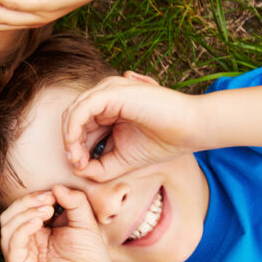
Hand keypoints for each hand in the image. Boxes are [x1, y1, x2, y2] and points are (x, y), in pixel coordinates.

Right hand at [0, 187, 117, 261]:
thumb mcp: (85, 222)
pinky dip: (22, 228)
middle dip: (26, 202)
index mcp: (36, 235)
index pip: (23, 210)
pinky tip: (38, 222)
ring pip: (7, 226)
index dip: (34, 198)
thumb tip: (56, 186)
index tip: (53, 193)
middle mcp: (25, 246)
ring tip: (46, 210)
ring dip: (24, 213)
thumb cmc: (91, 259)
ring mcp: (20, 258)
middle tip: (48, 200)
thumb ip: (74, 202)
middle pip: (10, 215)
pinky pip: (12, 243)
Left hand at [63, 73, 200, 180]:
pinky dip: (74, 126)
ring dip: (70, 137)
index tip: (79, 168)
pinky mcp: (113, 92)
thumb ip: (99, 167)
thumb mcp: (123, 160)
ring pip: (74, 112)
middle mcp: (106, 98)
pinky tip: (75, 143)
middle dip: (70, 144)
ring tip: (77, 158)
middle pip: (73, 119)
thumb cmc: (162, 142)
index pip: (79, 127)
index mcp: (108, 110)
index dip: (74, 148)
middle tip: (76, 164)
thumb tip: (76, 170)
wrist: (192, 129)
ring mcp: (109, 91)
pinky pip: (83, 107)